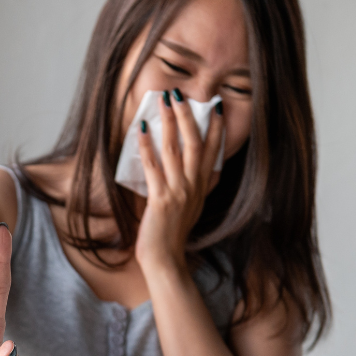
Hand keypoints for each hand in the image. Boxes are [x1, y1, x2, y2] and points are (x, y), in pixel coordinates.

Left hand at [134, 89, 224, 271]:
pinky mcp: (161, 199)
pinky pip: (153, 166)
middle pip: (195, 143)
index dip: (215, 128)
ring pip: (175, 149)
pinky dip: (146, 145)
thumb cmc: (172, 236)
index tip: (214, 107)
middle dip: (188, 116)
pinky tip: (140, 129)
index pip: (213, 151)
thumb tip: (189, 172)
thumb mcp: (190, 209)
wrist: (166, 260)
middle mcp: (193, 186)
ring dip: (169, 122)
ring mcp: (178, 192)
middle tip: (180, 94)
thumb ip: (191, 189)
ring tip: (163, 101)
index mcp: (202, 188)